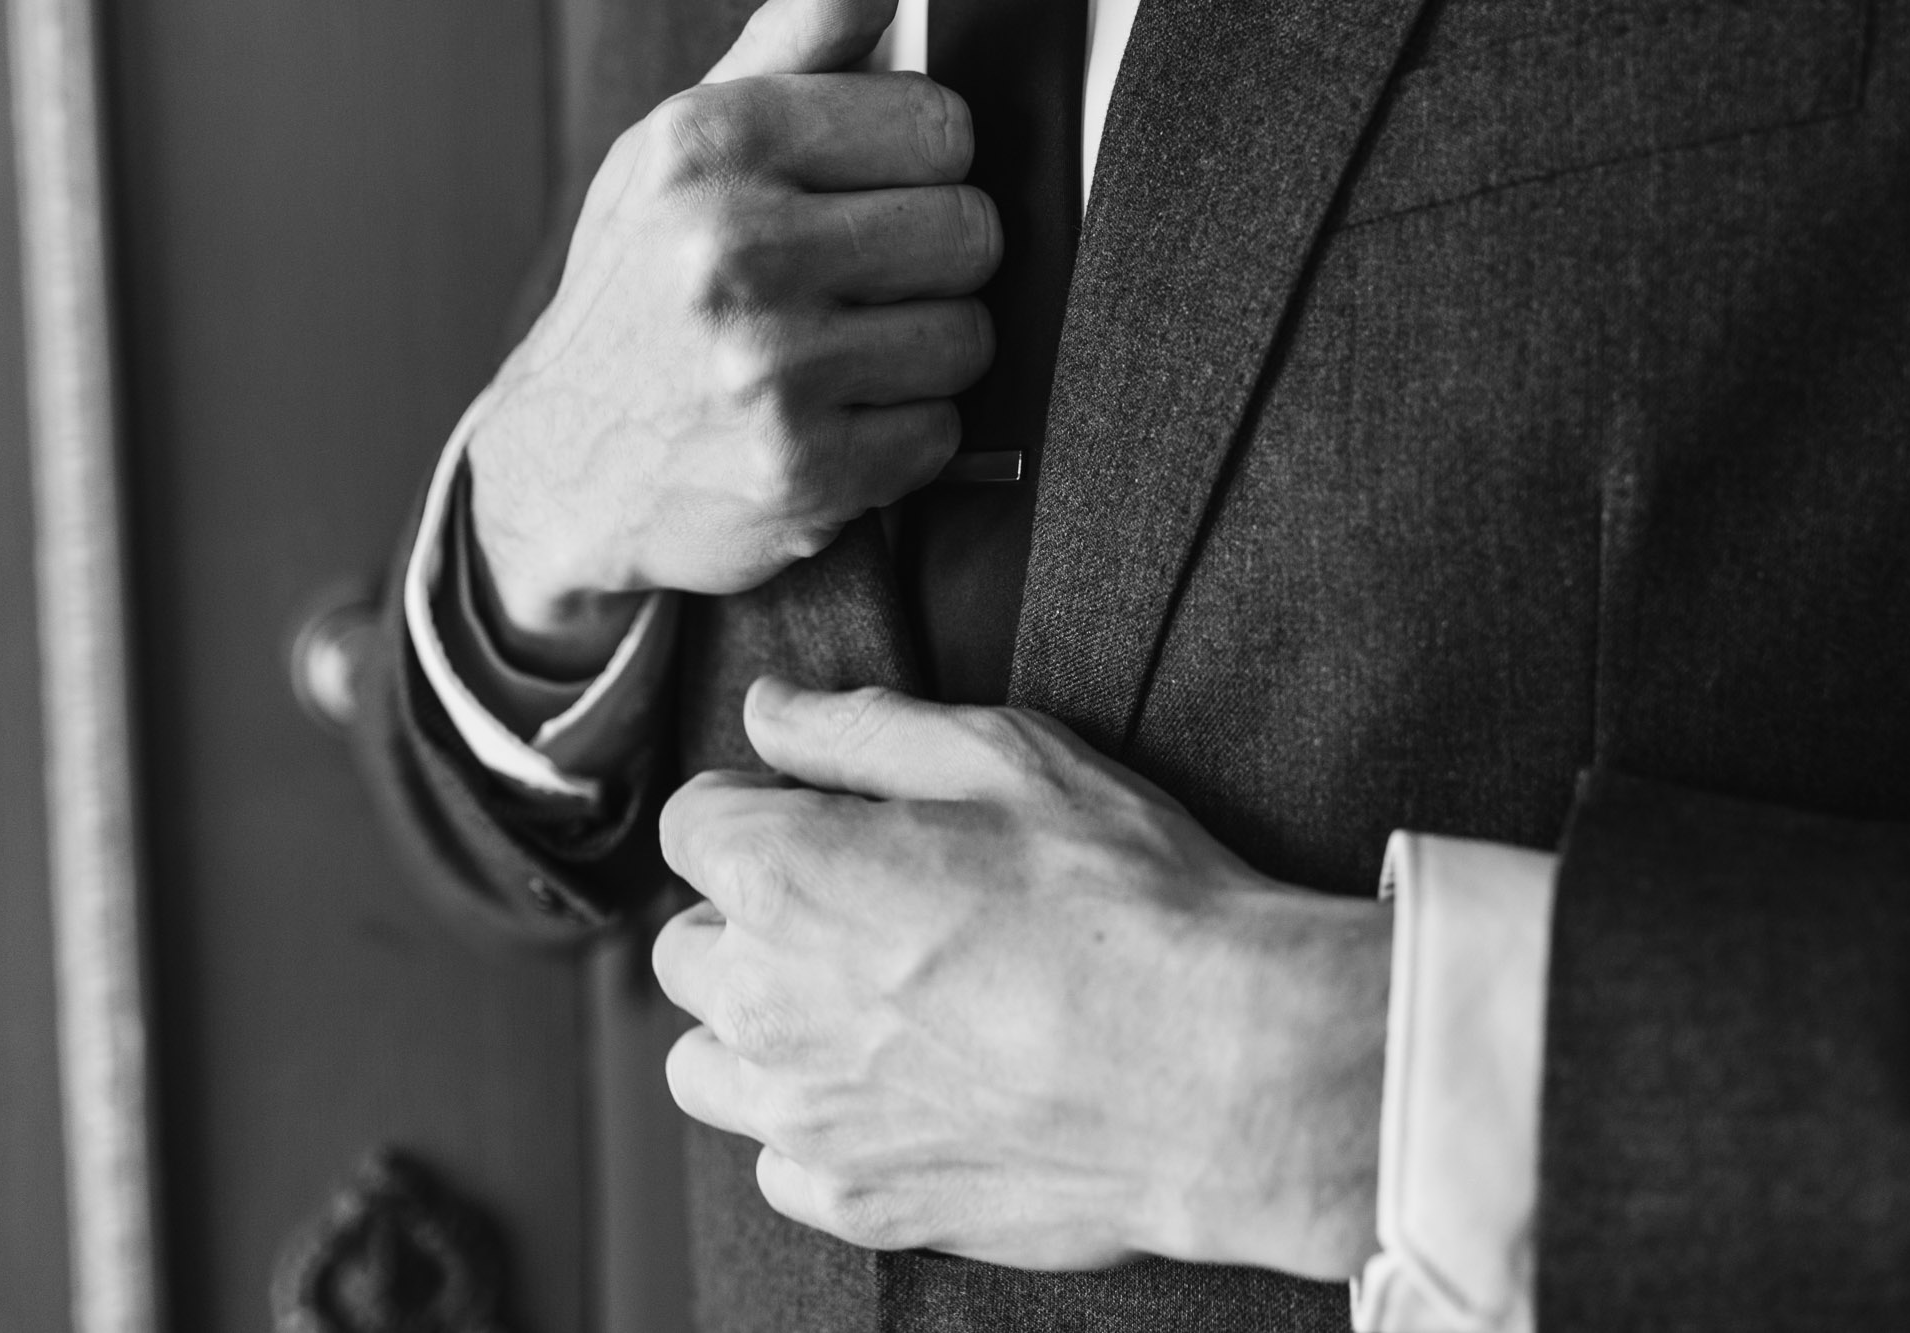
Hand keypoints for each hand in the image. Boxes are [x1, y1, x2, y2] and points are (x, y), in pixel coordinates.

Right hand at [468, 0, 998, 668]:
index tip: (874, 191)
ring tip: (848, 352)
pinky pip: (939, 433)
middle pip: (970, 230)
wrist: (558, 460)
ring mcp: (768, 368)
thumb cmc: (645, 282)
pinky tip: (835, 419)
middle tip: (866, 281)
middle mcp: (733, 248)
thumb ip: (796, 43)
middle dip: (935, 259)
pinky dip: (903, 436)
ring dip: (926, 351)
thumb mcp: (687, 144)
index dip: (925, 162)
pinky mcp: (802, 473)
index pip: (939, 124)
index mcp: (711, 142)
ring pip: (967, 336)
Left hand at [652, 678, 1389, 1278]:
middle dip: (749, 914)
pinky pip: (777, 1158)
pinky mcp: (857, 1199)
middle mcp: (766, 1000)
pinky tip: (900, 1089)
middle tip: (861, 905)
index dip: (760, 804)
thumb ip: (859, 729)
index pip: (692, 822)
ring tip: (864, 1004)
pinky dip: (816, 1124)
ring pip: (707, 1061)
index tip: (825, 814)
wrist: (1224, 1067)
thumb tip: (770, 710)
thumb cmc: (1127, 899)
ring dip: (757, 1026)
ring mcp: (804, 1113)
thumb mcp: (1006, 757)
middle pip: (686, 945)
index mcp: (786, 874)